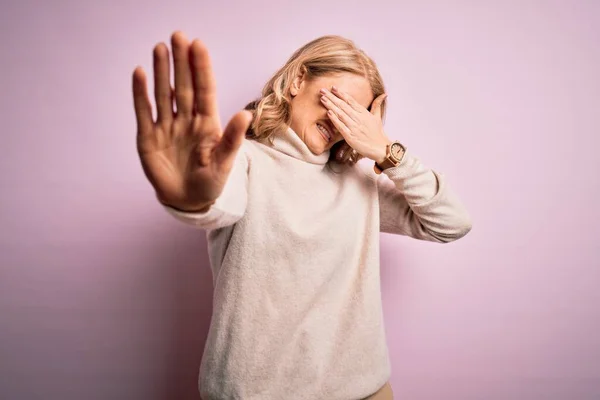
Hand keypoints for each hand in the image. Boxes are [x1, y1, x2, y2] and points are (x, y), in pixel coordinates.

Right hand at [132, 31, 251, 210]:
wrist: (188, 200)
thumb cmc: (211, 181)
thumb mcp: (224, 163)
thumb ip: (232, 139)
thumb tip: (245, 115)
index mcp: (207, 123)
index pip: (204, 90)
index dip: (201, 68)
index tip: (198, 45)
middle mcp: (187, 120)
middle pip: (183, 86)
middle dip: (181, 62)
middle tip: (178, 36)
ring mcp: (167, 127)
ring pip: (164, 94)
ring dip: (161, 72)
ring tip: (160, 48)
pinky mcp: (148, 138)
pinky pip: (144, 112)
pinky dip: (141, 94)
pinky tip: (139, 73)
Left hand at [320, 86, 390, 162]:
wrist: (380, 148)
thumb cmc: (377, 133)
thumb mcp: (377, 117)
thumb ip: (377, 105)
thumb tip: (384, 94)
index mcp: (364, 113)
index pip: (350, 101)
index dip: (341, 94)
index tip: (333, 88)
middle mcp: (358, 118)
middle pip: (343, 105)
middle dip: (332, 97)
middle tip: (322, 90)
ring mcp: (354, 127)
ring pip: (340, 114)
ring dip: (331, 106)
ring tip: (323, 99)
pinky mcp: (350, 137)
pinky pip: (341, 126)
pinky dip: (335, 119)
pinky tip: (328, 113)